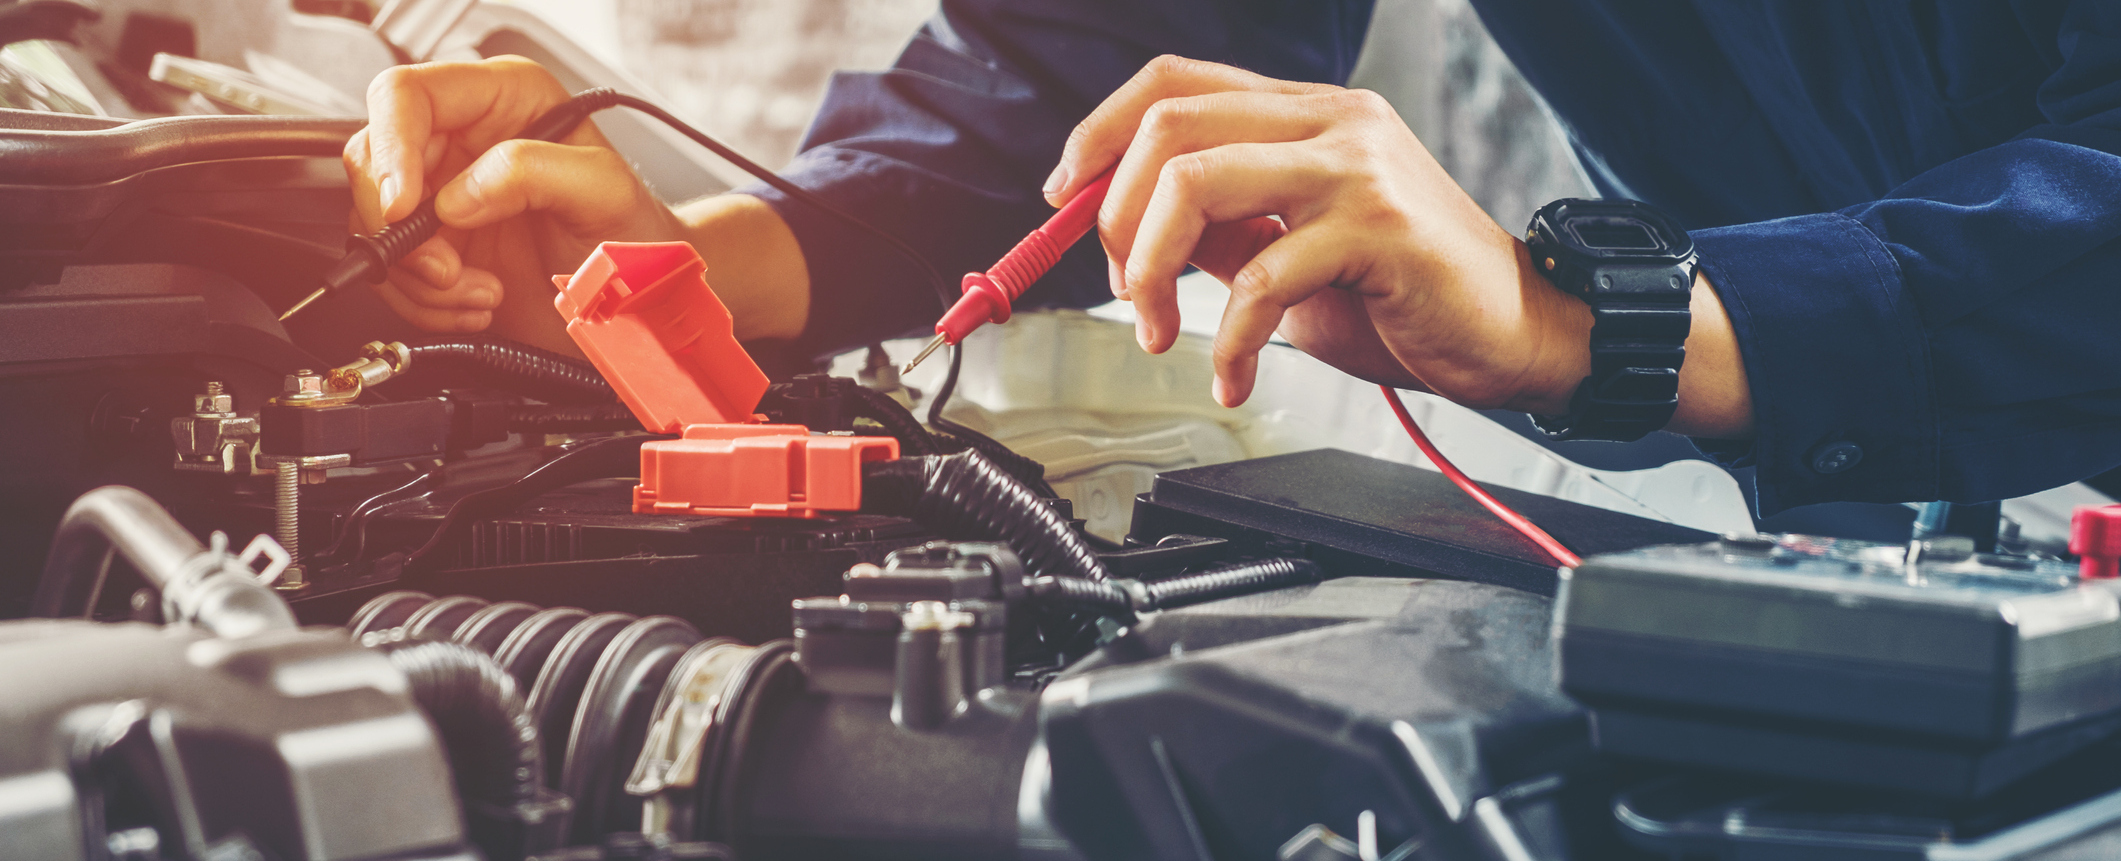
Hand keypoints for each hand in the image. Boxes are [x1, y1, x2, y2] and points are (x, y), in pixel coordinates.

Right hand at [345, 56, 686, 346]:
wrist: (640, 300)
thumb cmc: (635, 234)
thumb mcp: (602, 191)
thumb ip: (534, 172)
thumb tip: (460, 194)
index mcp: (502, 99)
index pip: (406, 95)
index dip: (392, 148)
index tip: (404, 206)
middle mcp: (463, 140)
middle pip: (374, 162)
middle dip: (403, 230)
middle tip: (449, 269)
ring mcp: (445, 195)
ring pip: (375, 225)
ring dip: (421, 277)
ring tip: (482, 292)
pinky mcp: (438, 247)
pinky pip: (394, 273)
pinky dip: (426, 302)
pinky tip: (478, 302)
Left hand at [1045, 56, 1589, 411]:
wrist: (1517, 333)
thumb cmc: (1406, 297)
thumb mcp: (1291, 255)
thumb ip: (1222, 231)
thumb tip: (1129, 235)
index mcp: (1305, 113)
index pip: (1175, 82)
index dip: (1100, 131)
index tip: (1063, 197)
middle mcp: (1331, 121)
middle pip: (1170, 125)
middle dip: (1113, 215)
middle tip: (1119, 287)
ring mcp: (1356, 167)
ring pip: (1197, 182)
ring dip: (1147, 270)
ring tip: (1157, 332)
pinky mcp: (1377, 228)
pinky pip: (1258, 276)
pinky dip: (1225, 339)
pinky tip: (1232, 375)